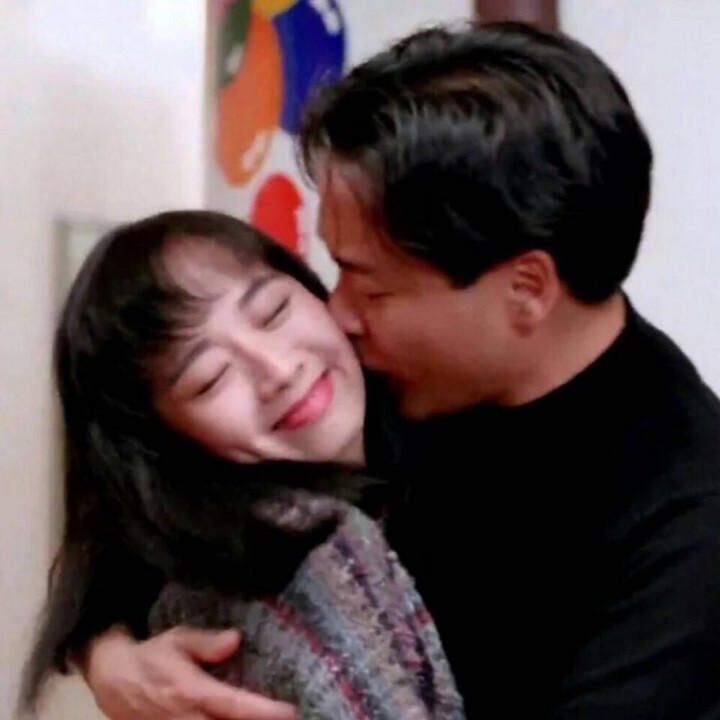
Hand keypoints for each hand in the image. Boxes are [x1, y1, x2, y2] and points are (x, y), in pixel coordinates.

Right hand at [84, 625, 295, 719]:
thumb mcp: (178, 640)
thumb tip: (236, 639)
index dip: (263, 712)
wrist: (114, 681)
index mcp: (191, 692)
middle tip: (287, 718)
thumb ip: (207, 643)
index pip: (233, 705)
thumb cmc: (153, 657)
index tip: (289, 712)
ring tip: (268, 719)